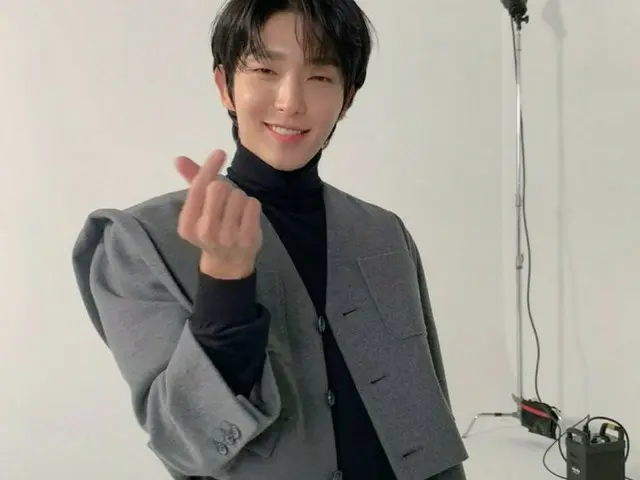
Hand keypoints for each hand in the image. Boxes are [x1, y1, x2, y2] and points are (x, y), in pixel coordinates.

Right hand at [175, 149, 262, 278]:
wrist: (228, 263)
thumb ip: (191, 182)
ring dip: (239, 198)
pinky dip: (252, 205)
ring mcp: (227, 237)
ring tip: (236, 212)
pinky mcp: (247, 238)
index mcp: (188, 224)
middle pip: (219, 188)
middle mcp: (205, 232)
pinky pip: (253, 204)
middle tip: (226, 201)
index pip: (198, 188)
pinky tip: (246, 217)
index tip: (219, 153)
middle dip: (225, 188)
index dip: (209, 167)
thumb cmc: (213, 228)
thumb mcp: (198, 209)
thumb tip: (179, 158)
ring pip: (238, 195)